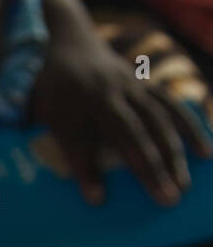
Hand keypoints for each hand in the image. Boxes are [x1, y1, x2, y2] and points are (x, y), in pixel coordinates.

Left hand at [29, 35, 212, 205]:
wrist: (71, 45)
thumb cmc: (55, 93)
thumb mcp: (48, 119)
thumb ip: (71, 154)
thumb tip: (96, 199)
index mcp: (84, 102)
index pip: (98, 140)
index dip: (102, 169)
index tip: (104, 200)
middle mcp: (112, 92)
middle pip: (137, 133)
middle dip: (154, 168)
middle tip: (169, 200)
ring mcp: (133, 86)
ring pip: (159, 120)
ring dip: (175, 153)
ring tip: (186, 184)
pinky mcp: (146, 85)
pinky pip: (171, 106)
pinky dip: (189, 129)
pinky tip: (203, 151)